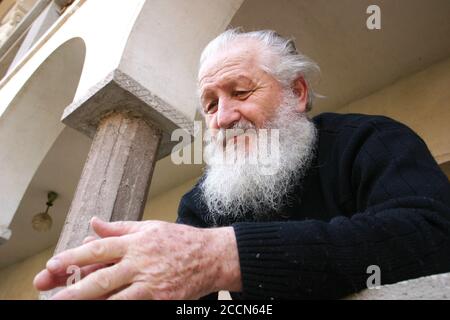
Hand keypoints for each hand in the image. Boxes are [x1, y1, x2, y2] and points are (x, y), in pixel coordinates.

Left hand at [33, 217, 241, 298]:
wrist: (212, 256)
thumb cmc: (180, 240)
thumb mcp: (150, 227)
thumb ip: (119, 228)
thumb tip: (93, 224)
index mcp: (136, 242)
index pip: (100, 248)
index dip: (74, 256)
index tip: (53, 264)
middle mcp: (141, 262)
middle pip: (102, 277)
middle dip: (74, 288)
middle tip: (50, 297)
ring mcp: (151, 284)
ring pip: (115, 297)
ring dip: (91, 303)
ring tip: (67, 306)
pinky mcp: (161, 299)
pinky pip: (134, 306)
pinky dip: (118, 308)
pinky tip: (103, 310)